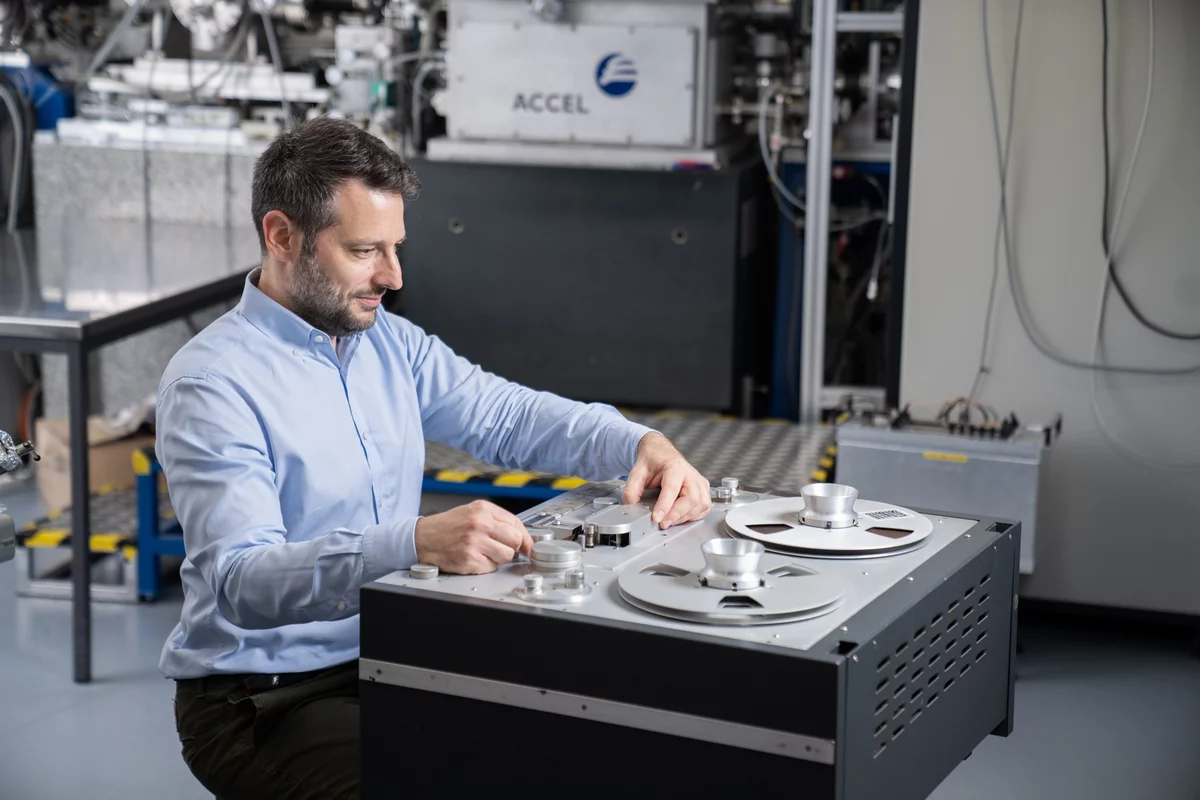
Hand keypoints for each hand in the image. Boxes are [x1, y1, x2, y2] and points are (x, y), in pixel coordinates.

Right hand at [414, 499, 533, 573]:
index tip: (528, 546)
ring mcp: (474, 543)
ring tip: (485, 552)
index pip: (516, 524)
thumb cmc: (448, 526)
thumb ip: (497, 520)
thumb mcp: (473, 512)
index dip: (525, 537)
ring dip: (499, 557)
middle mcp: (479, 524)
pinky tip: (474, 558)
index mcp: (483, 509)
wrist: (422, 538)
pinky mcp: (469, 560)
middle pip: (515, 540)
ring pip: (506, 556)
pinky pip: (491, 567)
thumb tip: (521, 537)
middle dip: (512, 547)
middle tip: (501, 547)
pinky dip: (486, 566)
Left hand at [622, 432, 711, 528]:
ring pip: (700, 505)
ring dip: (685, 517)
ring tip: (669, 521)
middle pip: (691, 499)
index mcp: (675, 466)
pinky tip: (681, 517)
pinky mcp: (703, 490)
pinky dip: (694, 516)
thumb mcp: (638, 471)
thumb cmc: (654, 460)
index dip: (664, 505)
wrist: (662, 453)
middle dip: (677, 514)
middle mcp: (690, 474)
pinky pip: (704, 507)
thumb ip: (632, 488)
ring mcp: (699, 482)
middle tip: (662, 523)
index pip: (672, 488)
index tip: (656, 518)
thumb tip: (631, 504)